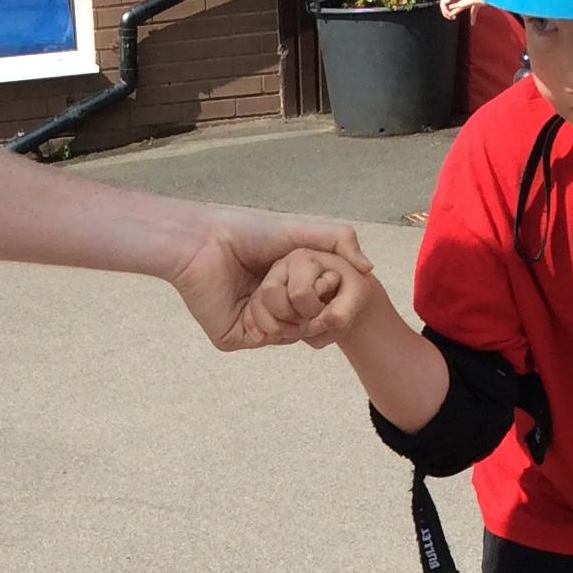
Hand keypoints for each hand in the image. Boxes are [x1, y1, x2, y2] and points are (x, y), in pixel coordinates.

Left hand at [165, 210, 372, 352]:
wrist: (204, 242)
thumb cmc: (246, 231)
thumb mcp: (301, 231)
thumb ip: (340, 239)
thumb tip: (368, 269)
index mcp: (282, 288)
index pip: (314, 308)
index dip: (321, 300)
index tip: (321, 285)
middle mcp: (267, 308)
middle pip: (302, 326)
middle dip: (302, 310)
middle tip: (290, 288)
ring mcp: (249, 325)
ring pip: (282, 336)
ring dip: (279, 314)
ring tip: (260, 288)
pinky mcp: (230, 337)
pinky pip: (260, 341)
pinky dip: (262, 325)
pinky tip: (249, 304)